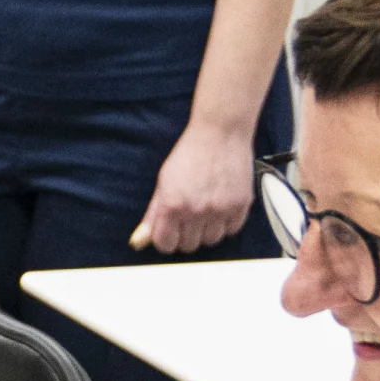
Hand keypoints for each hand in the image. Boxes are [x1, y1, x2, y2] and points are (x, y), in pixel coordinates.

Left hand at [136, 117, 257, 254]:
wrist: (219, 134)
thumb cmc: (190, 154)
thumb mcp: (163, 182)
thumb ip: (152, 214)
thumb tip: (139, 241)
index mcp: (172, 205)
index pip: (166, 244)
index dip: (166, 239)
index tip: (170, 232)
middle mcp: (196, 211)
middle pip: (189, 246)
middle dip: (186, 235)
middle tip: (189, 217)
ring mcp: (220, 210)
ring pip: (211, 240)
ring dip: (207, 230)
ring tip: (206, 210)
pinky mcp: (240, 206)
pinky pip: (232, 230)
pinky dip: (226, 224)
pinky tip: (221, 207)